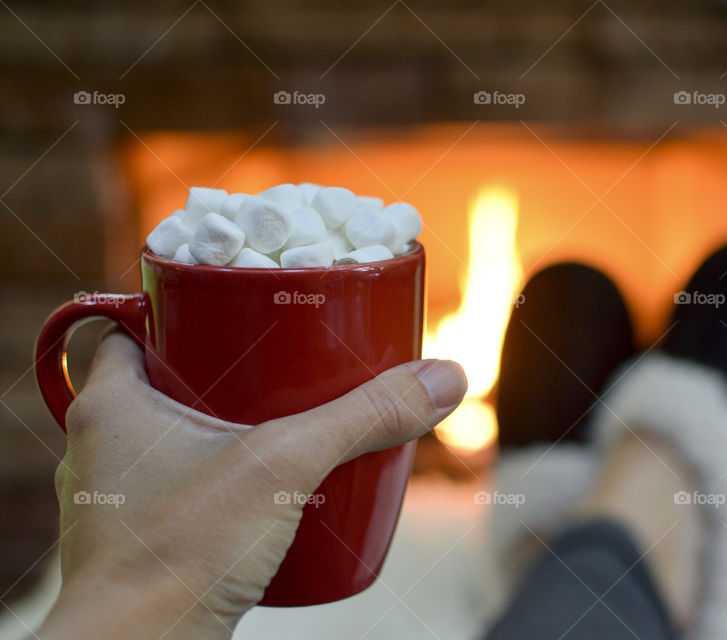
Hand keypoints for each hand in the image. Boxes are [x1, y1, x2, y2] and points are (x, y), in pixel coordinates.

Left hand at [38, 330, 465, 638]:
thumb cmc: (175, 559)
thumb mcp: (285, 465)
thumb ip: (365, 417)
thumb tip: (442, 378)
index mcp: (112, 405)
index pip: (132, 326)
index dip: (180, 313)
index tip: (233, 312)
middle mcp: (102, 449)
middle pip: (166, 382)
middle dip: (225, 373)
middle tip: (281, 367)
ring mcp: (120, 500)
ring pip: (175, 440)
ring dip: (226, 429)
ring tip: (286, 426)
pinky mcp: (144, 543)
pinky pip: (183, 491)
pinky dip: (222, 482)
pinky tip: (268, 493)